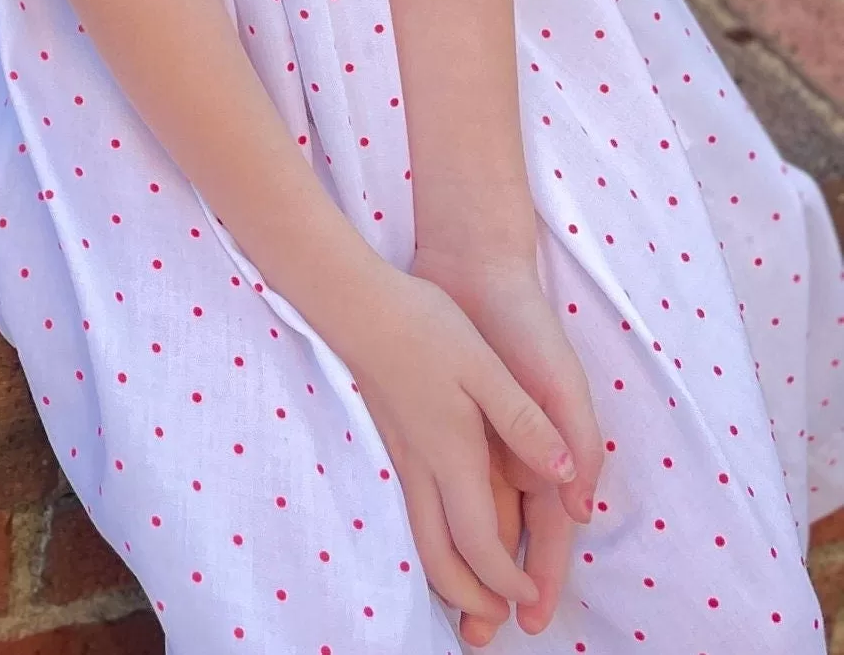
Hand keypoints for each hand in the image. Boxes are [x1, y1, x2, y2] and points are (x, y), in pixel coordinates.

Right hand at [337, 264, 578, 631]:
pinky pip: (414, 512)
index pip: (479, 543)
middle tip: (496, 619)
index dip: (506, 580)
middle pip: (440, 557)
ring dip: (448, 576)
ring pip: (421, 538)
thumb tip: (566, 479)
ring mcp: (402, 455)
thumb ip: (526, 424)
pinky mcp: (392, 440)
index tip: (531, 599)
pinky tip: (445, 535)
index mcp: (453, 457)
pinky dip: (434, 542)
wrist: (353, 300)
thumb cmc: (423, 326)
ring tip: (474, 595)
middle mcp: (423, 468)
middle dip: (470, 597)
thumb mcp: (484, 368)